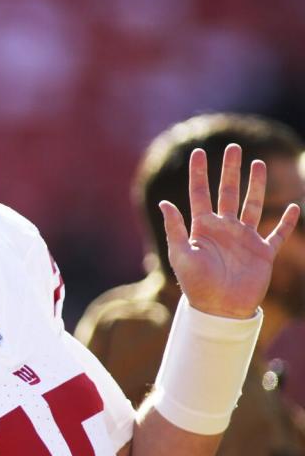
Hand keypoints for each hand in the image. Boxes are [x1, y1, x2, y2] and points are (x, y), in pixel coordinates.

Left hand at [160, 144, 300, 317]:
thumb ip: (174, 229)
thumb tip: (164, 203)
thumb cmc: (196, 284)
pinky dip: (287, 221)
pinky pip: (277, 233)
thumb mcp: (180, 255)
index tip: (198, 152)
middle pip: (228, 192)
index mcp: (202, 227)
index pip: (200, 193)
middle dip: (230, 170)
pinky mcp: (262, 252)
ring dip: (256, 185)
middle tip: (232, 147)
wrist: (219, 309)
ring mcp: (244, 239)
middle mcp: (224, 229)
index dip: (199, 173)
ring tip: (258, 163)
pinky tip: (293, 206)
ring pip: (253, 205)